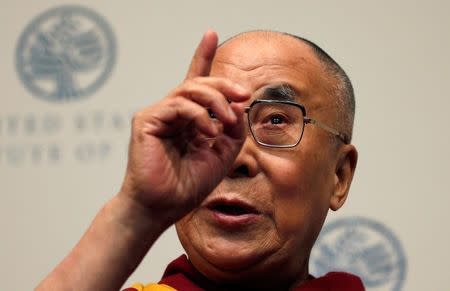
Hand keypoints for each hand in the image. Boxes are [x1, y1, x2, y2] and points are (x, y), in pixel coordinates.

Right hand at [120, 30, 250, 225]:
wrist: (162, 207)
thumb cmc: (187, 184)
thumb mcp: (222, 155)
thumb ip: (232, 130)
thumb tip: (239, 105)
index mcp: (188, 119)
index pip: (196, 83)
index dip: (203, 57)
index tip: (211, 34)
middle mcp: (173, 113)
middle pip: (199, 84)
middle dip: (224, 85)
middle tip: (243, 95)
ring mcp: (158, 115)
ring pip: (190, 90)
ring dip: (215, 100)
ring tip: (228, 118)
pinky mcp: (147, 120)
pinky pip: (178, 105)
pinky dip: (199, 116)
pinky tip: (209, 131)